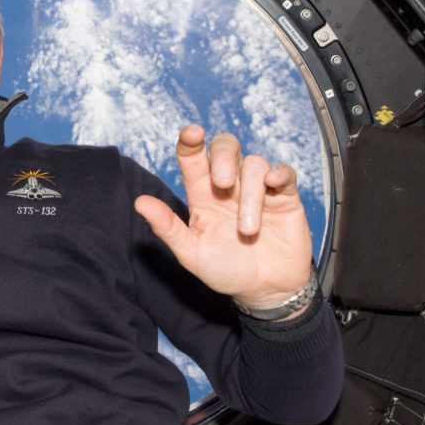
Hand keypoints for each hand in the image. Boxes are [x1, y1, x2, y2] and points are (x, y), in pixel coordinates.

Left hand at [133, 125, 312, 306]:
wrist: (264, 291)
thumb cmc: (225, 270)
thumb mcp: (191, 253)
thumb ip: (167, 227)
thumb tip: (140, 203)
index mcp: (202, 194)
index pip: (193, 157)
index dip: (190, 140)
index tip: (192, 133)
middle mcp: (229, 186)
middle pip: (226, 146)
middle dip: (223, 157)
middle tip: (222, 183)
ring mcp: (257, 190)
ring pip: (254, 164)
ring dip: (250, 194)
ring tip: (247, 230)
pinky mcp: (284, 198)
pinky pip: (284, 172)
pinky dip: (279, 173)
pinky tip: (273, 184)